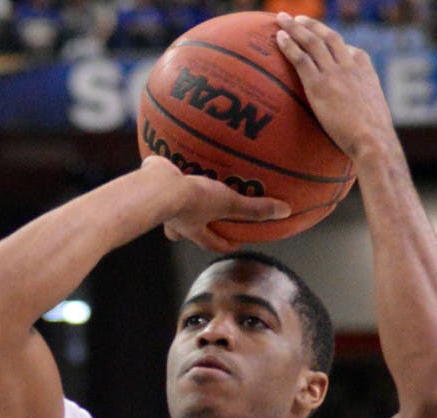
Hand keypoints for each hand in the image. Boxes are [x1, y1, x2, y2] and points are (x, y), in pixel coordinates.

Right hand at [140, 156, 290, 251]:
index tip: (234, 244)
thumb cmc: (190, 201)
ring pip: (172, 207)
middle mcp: (176, 221)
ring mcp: (161, 203)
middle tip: (204, 220)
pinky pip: (162, 177)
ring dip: (179, 200)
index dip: (224, 244)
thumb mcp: (227, 203)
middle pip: (185, 231)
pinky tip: (173, 153)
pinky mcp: (152, 182)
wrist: (156, 187)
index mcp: (193, 229)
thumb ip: (254, 209)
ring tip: (187, 186)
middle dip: (193, 228)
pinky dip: (168, 170)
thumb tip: (284, 212)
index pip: (212, 243)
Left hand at [275, 14, 395, 162]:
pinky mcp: (320, 85)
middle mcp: (349, 65)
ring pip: (312, 42)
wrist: (373, 140)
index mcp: (365, 69)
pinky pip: (301, 58)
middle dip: (311, 25)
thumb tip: (361, 126)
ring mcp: (334, 73)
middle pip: (328, 37)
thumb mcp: (374, 117)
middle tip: (297, 19)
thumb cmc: (374, 139)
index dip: (335, 44)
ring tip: (282, 19)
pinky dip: (289, 45)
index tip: (324, 41)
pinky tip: (278, 38)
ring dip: (295, 28)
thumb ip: (364, 112)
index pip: (350, 50)